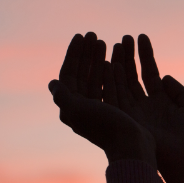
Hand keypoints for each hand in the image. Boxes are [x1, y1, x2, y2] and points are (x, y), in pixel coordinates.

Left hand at [49, 33, 155, 165]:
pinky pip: (109, 86)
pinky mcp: (114, 110)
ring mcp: (98, 109)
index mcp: (71, 107)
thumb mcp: (78, 109)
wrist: (131, 148)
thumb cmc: (105, 128)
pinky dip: (110, 72)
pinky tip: (114, 61)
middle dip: (86, 54)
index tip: (80, 36)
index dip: (73, 54)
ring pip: (96, 78)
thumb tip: (52, 83)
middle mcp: (82, 108)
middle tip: (94, 35)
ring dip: (98, 59)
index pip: (68, 74)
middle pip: (81, 74)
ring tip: (105, 42)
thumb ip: (63, 96)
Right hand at [109, 34, 183, 182]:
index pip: (150, 73)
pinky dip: (111, 80)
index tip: (140, 36)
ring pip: (122, 84)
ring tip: (114, 44)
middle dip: (128, 57)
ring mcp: (135, 113)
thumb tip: (165, 76)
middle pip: (133, 77)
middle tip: (123, 38)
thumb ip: (179, 92)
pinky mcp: (127, 120)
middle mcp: (145, 107)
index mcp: (161, 103)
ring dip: (118, 64)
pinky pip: (115, 96)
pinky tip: (109, 63)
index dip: (145, 55)